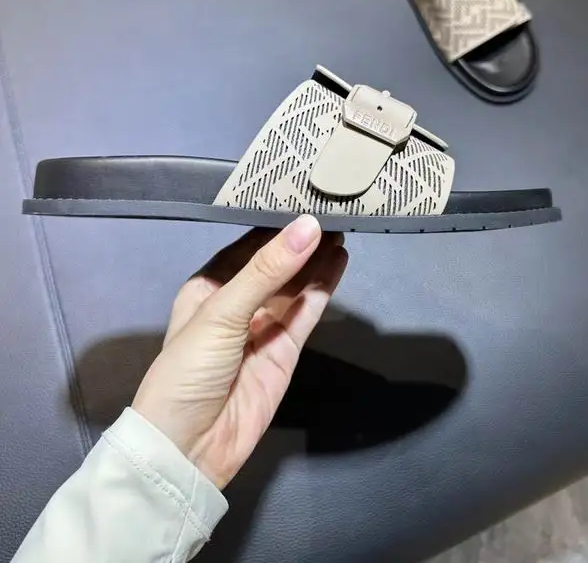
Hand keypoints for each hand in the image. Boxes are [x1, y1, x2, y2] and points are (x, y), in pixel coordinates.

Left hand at [133, 216, 347, 489]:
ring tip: (342, 227)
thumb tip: (309, 226)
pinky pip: (306, 312)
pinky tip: (338, 262)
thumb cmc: (189, 369)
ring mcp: (262, 327)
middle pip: (274, 265)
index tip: (302, 195)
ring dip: (316, 260)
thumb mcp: (222, 312)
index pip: (245, 246)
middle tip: (332, 207)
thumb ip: (268, 270)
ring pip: (294, 286)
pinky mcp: (285, 350)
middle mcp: (236, 302)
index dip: (273, 224)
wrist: (189, 447)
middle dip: (300, 240)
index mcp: (207, 287)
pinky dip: (322, 288)